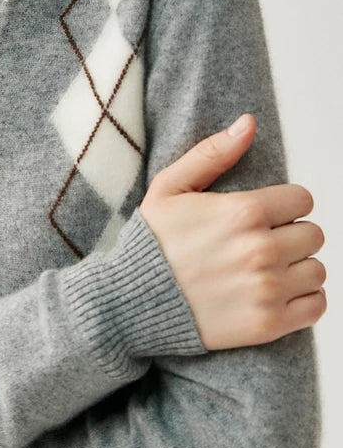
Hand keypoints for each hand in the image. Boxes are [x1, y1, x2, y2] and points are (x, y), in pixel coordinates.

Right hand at [139, 114, 326, 348]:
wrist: (130, 302)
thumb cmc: (151, 243)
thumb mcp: (169, 188)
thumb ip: (212, 153)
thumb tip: (248, 123)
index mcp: (242, 212)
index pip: (302, 200)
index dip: (284, 205)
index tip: (263, 216)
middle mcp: (260, 250)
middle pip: (313, 234)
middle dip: (291, 235)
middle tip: (262, 243)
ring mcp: (266, 289)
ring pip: (317, 270)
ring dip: (297, 268)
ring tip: (267, 270)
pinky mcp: (268, 323)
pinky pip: (316, 306)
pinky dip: (304, 300)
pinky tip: (276, 293)